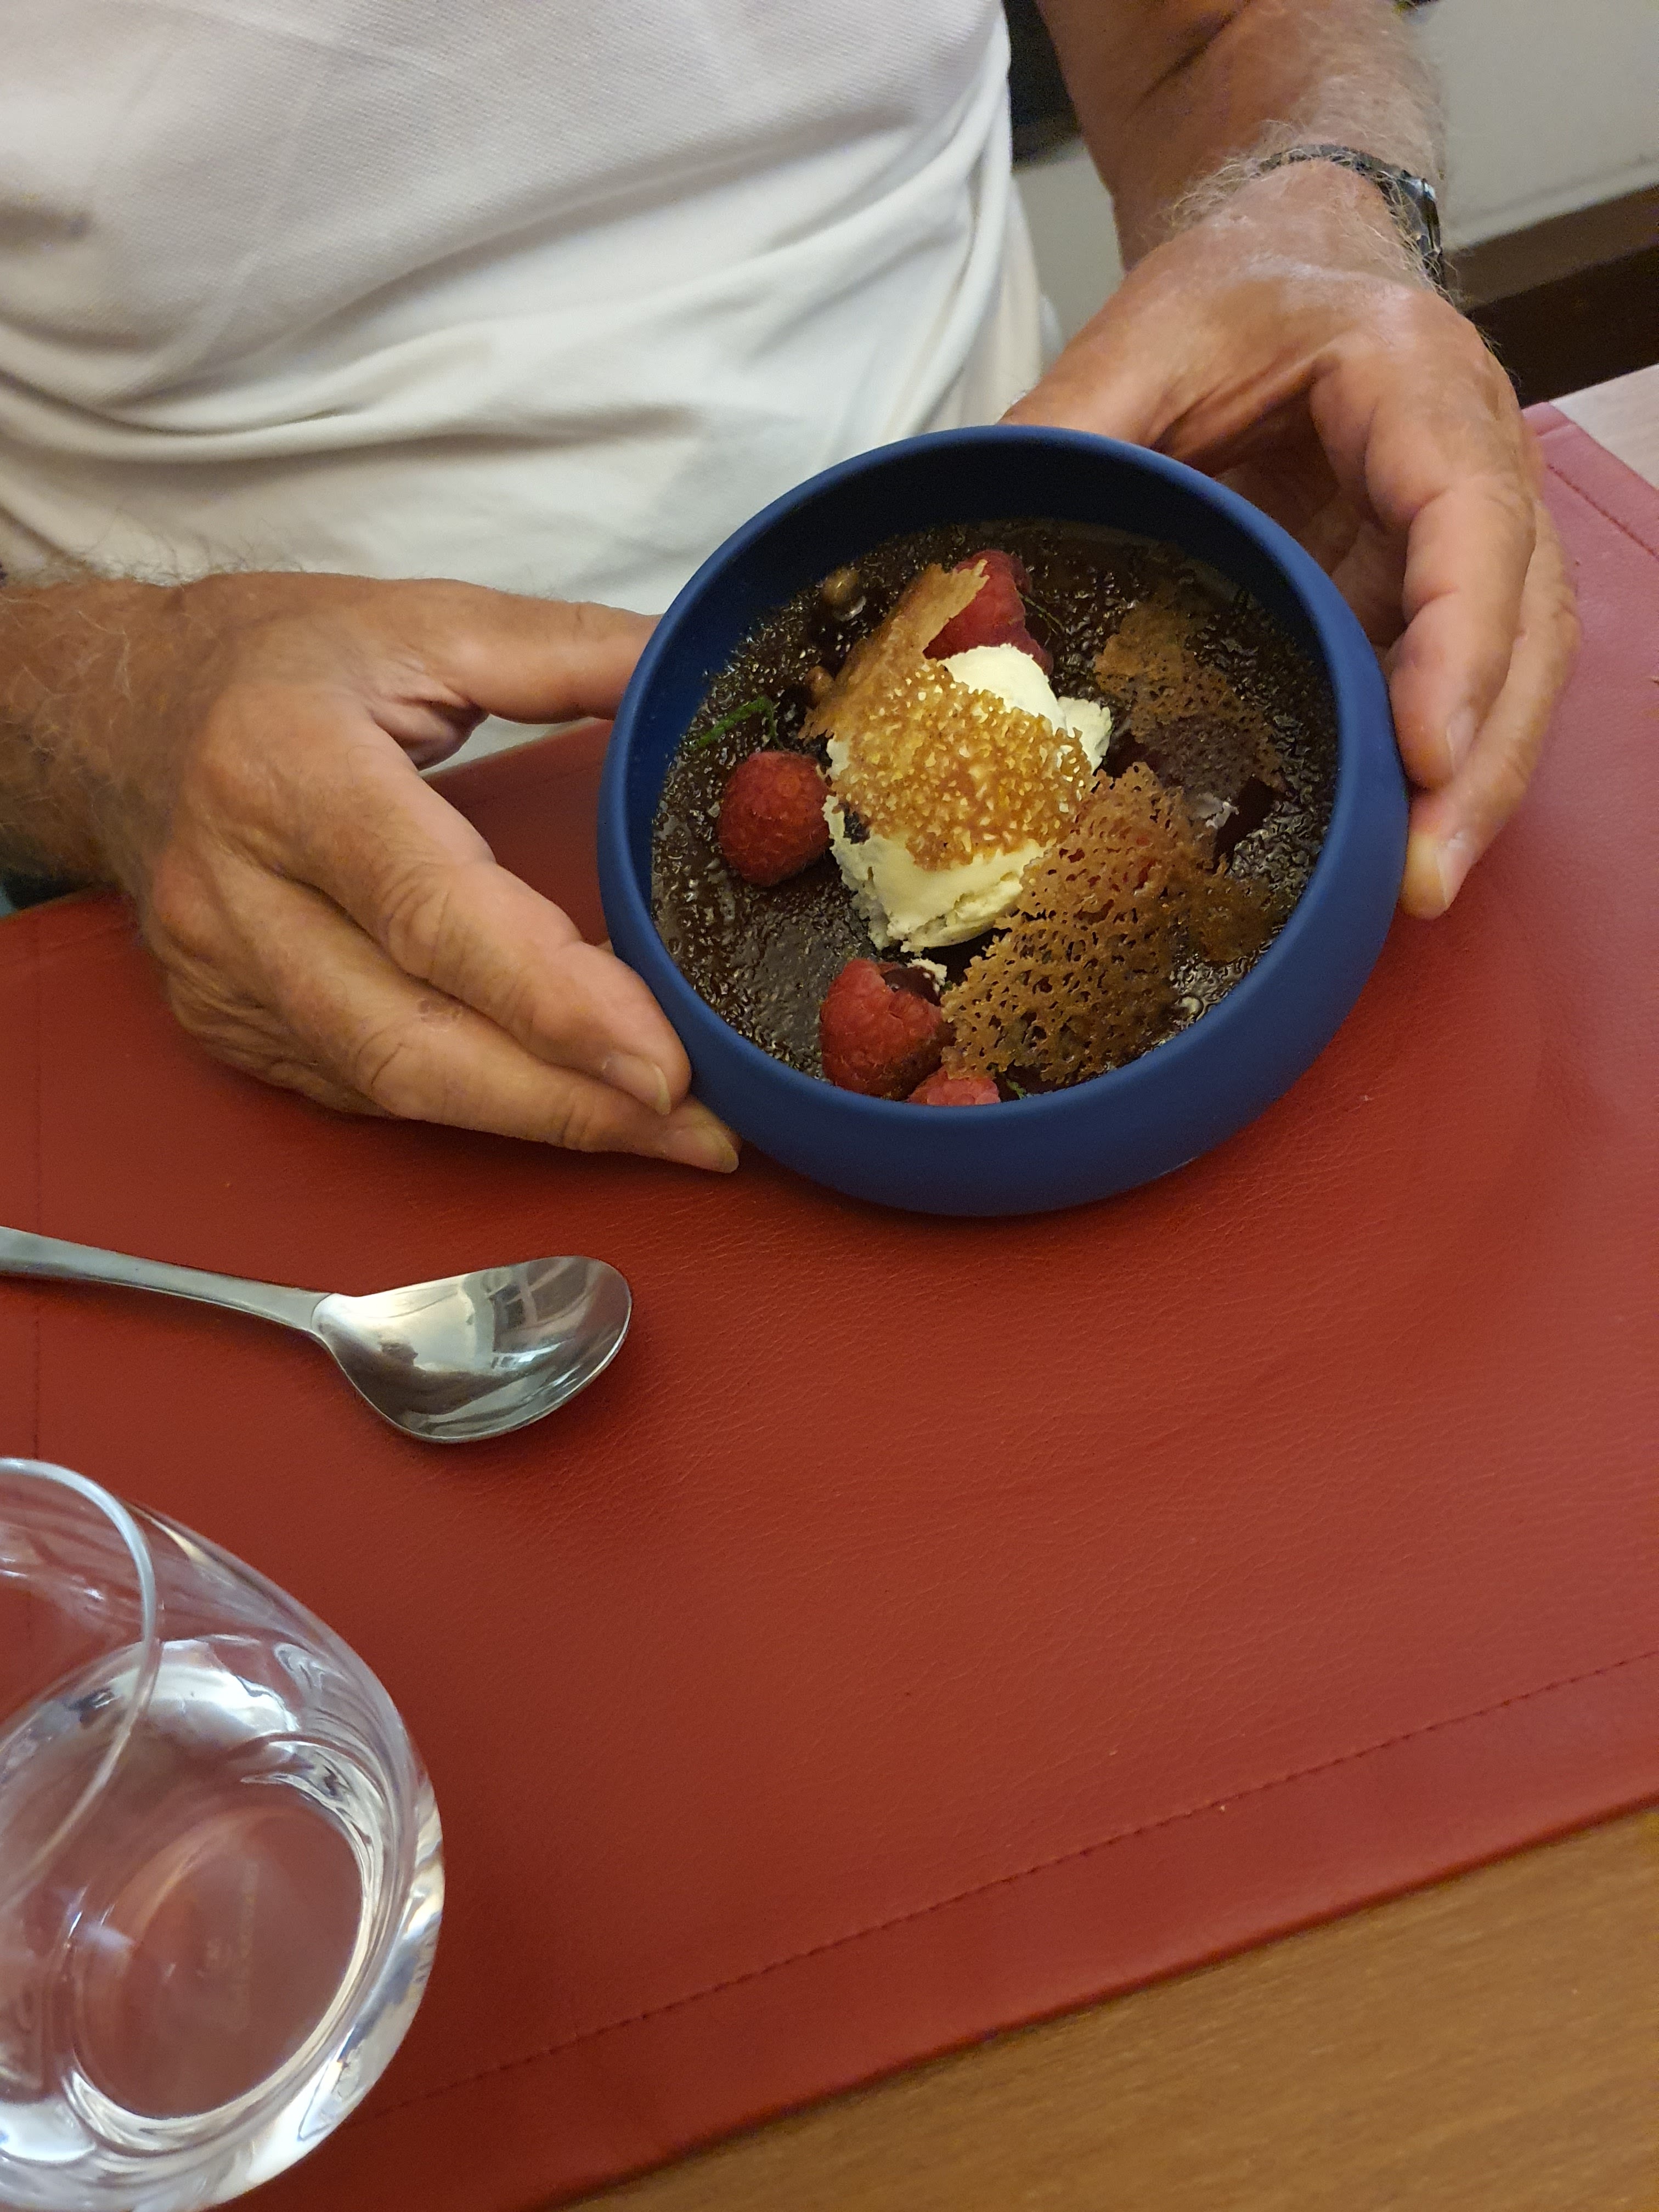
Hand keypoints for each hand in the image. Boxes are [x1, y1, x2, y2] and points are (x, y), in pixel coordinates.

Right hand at [73, 574, 738, 1168]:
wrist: (114, 716)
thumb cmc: (273, 663)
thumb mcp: (420, 621)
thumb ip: (568, 651)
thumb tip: (695, 672)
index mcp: (288, 766)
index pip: (431, 910)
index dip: (551, 1000)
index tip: (663, 1060)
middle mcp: (237, 887)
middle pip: (410, 1039)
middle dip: (567, 1103)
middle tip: (699, 1130)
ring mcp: (220, 973)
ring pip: (388, 1087)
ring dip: (536, 1122)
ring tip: (662, 1131)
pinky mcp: (224, 1025)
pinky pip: (360, 1091)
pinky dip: (468, 1106)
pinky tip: (557, 1104)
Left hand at [1005, 169, 1579, 916]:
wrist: (1283, 263)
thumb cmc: (1230, 296)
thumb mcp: (1143, 337)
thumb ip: (1070, 429)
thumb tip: (971, 570)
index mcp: (1414, 382)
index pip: (1470, 517)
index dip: (1460, 641)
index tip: (1423, 749)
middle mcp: (1473, 461)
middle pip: (1525, 619)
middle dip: (1481, 757)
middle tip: (1421, 879)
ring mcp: (1460, 539)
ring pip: (1514, 667)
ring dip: (1471, 785)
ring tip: (1413, 889)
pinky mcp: (1425, 595)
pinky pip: (1455, 687)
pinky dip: (1429, 771)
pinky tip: (1386, 848)